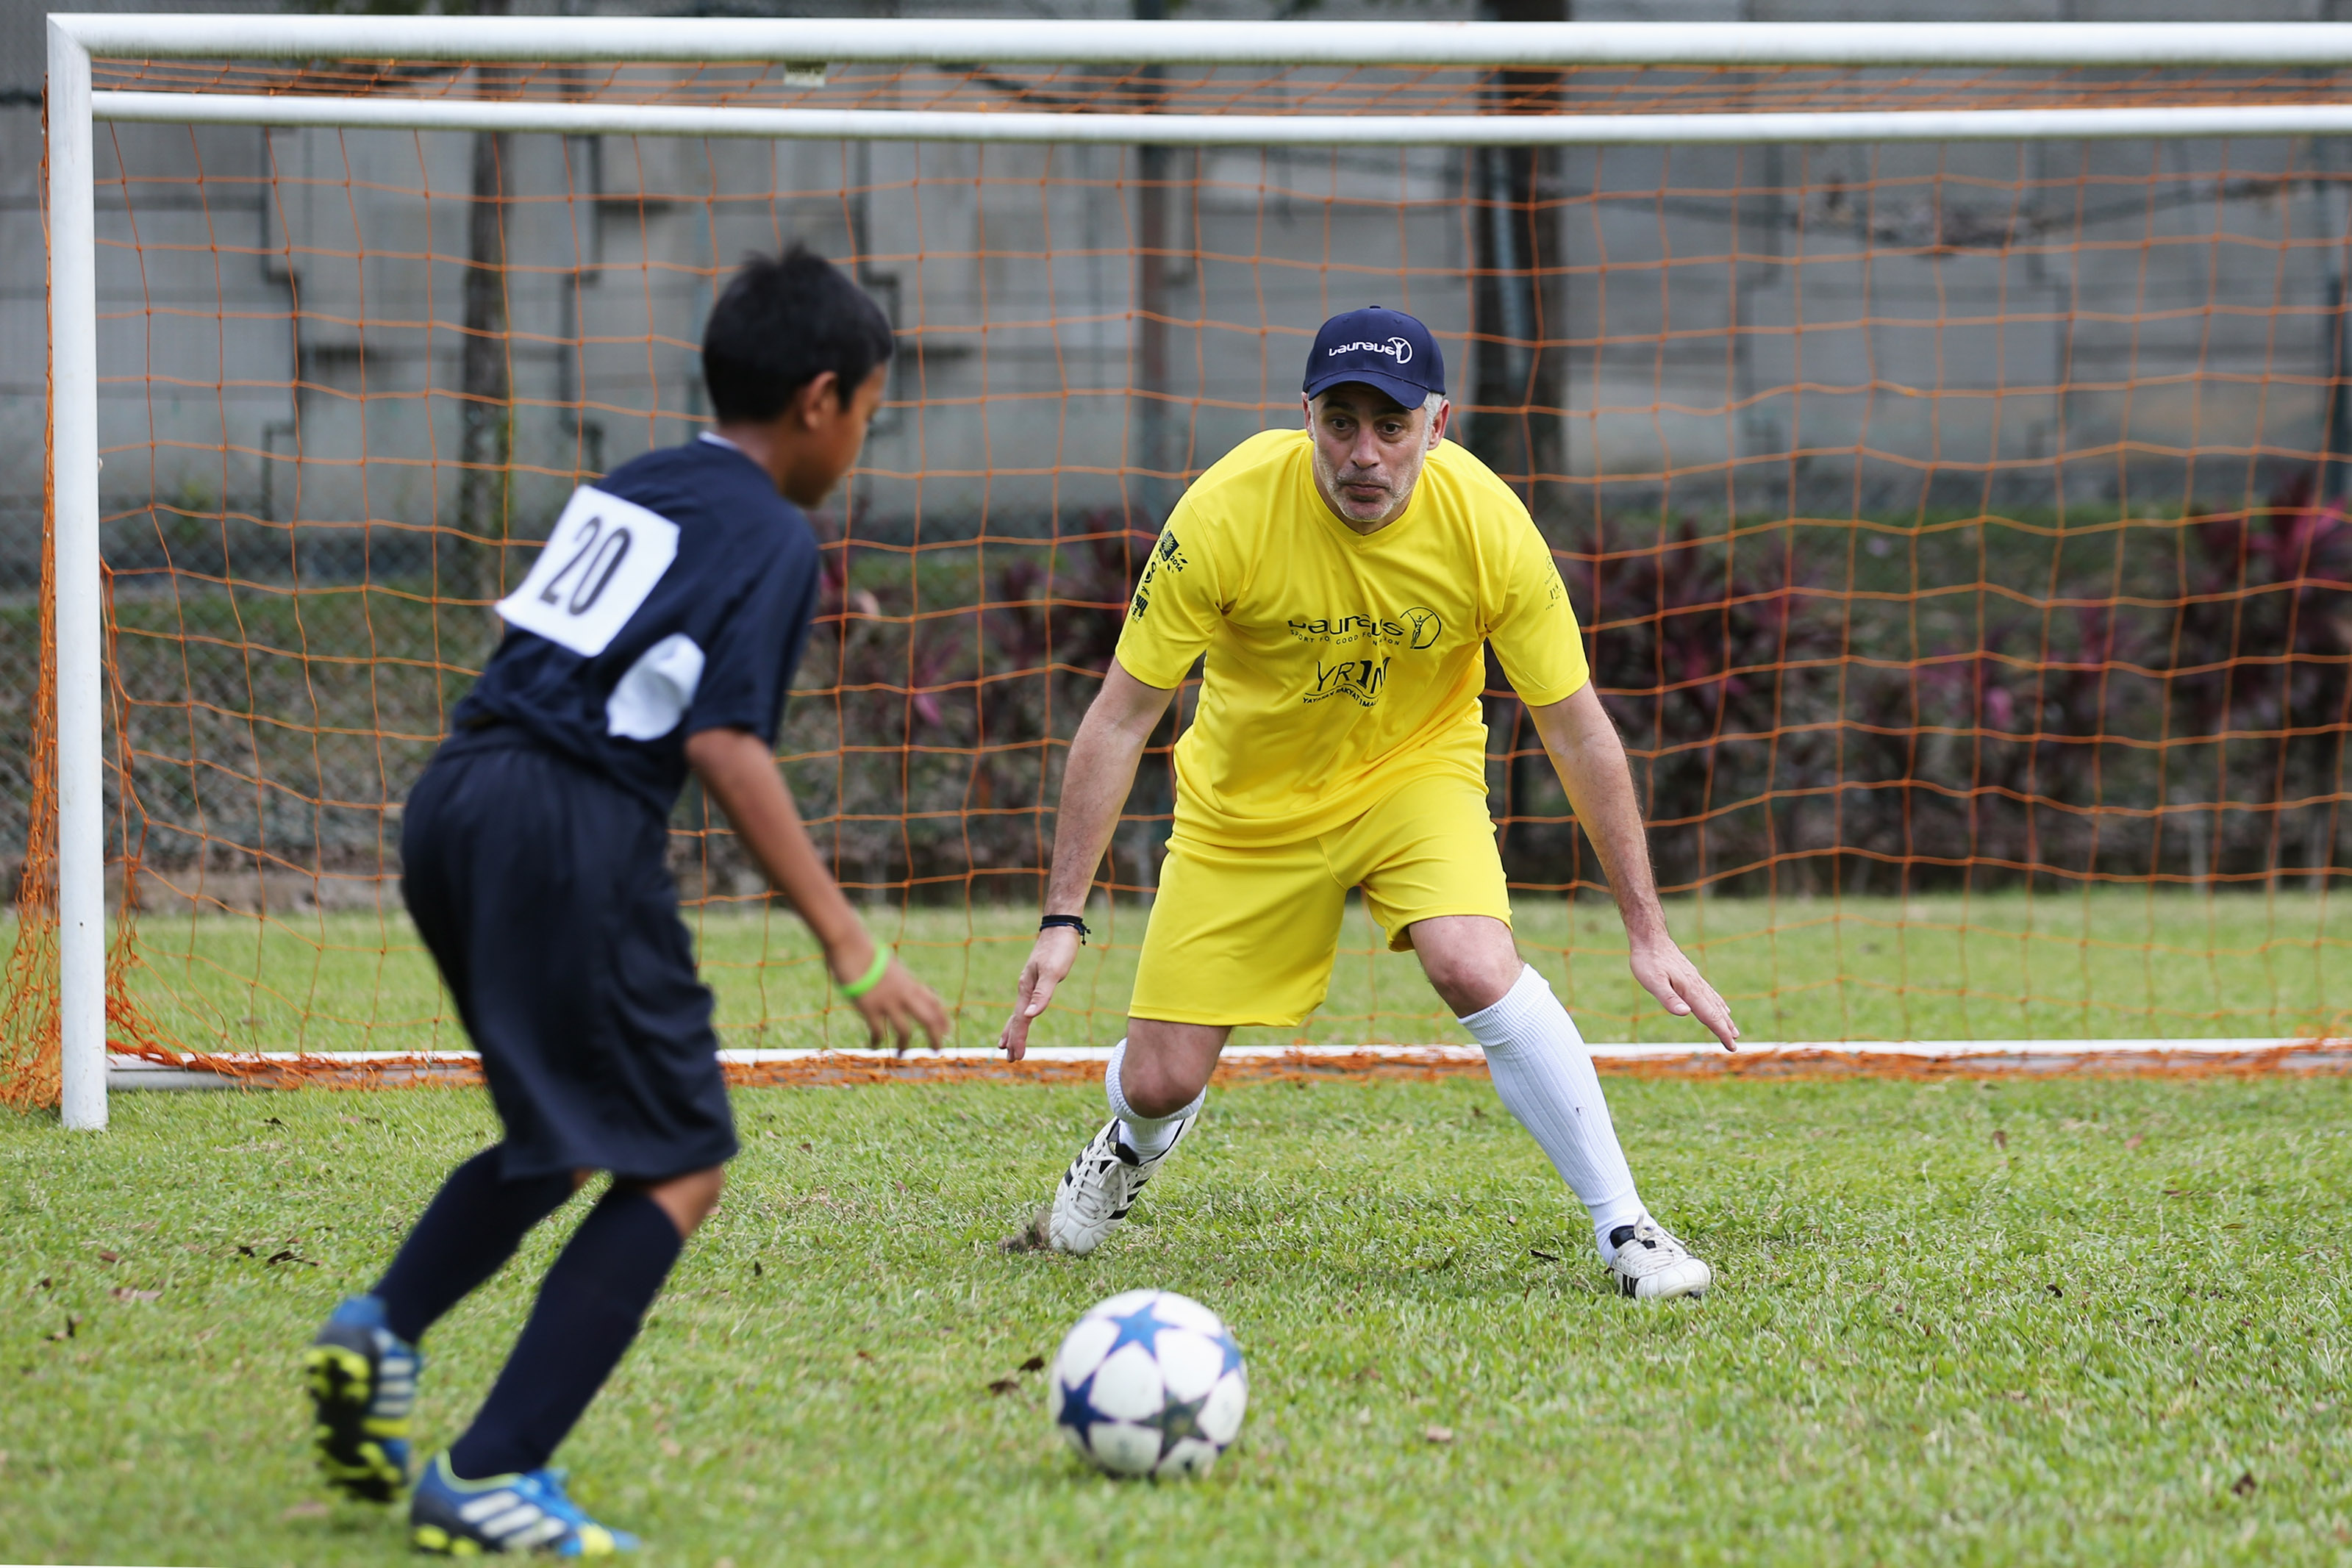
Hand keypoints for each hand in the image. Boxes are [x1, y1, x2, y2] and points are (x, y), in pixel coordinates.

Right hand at [835, 946, 951, 1055]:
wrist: (850, 946)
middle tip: (938, 1051)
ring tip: (902, 1055)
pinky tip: (873, 1046)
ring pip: (905, 1031)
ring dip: (905, 1045)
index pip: (933, 1002)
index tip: (946, 1030)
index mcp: (909, 982)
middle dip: (935, 1036)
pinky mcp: (869, 1007)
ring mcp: (887, 1001)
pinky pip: (878, 1031)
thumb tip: (902, 984)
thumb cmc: (866, 952)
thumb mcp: (890, 965)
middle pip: (928, 1019)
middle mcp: (903, 993)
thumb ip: (899, 979)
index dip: (942, 1018)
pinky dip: (877, 1041)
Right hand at [998, 926, 1082, 1061]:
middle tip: (1010, 1059)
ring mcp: (1029, 984)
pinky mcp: (1036, 980)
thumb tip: (1030, 1016)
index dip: (1018, 1039)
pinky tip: (1023, 1016)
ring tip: (1005, 1044)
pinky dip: (1021, 1015)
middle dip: (1012, 1039)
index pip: (1020, 1020)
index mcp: (1026, 989)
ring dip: (1013, 1029)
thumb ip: (1042, 994)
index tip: (1017, 1057)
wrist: (1060, 927)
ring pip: (1018, 1012)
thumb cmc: (1059, 949)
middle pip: (1015, 1019)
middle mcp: (1024, 988)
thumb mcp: (1053, 972)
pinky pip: (1025, 1004)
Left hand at [1628, 937, 1739, 1051]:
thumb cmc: (1648, 961)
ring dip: (1725, 1018)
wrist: (1650, 938)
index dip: (1721, 1032)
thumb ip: (1668, 998)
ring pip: (1715, 1002)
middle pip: (1715, 1011)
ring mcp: (1695, 980)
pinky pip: (1710, 994)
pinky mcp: (1692, 976)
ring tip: (1734, 1031)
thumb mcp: (1652, 982)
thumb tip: (1685, 1013)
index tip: (1731, 1046)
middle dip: (1726, 1029)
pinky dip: (1719, 1004)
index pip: (1709, 1015)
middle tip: (1735, 1045)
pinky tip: (1723, 1007)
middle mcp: (1696, 986)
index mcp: (1689, 990)